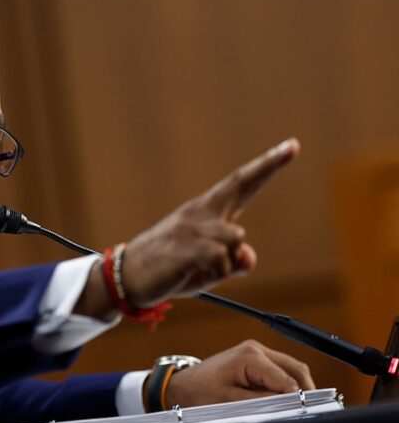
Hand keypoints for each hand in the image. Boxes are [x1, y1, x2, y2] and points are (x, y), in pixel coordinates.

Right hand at [122, 138, 299, 306]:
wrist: (130, 277)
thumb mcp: (207, 267)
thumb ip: (233, 262)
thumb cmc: (171, 268)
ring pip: (236, 240)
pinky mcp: (185, 247)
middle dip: (267, 165)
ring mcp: (191, 227)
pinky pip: (220, 259)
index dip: (266, 166)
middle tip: (293, 145)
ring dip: (227, 263)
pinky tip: (194, 273)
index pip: (240, 184)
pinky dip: (215, 273)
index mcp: (206, 212)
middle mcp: (200, 212)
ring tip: (202, 270)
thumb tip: (248, 257)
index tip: (292, 146)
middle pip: (239, 184)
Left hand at [163, 340, 315, 407]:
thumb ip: (261, 402)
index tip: (305, 414)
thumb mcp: (230, 402)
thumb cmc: (200, 392)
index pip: (287, 380)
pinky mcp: (256, 357)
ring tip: (296, 408)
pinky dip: (287, 383)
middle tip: (307, 413)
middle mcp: (256, 349)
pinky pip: (281, 369)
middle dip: (305, 391)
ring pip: (292, 368)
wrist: (182, 385)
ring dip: (297, 387)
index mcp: (250, 357)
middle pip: (296, 370)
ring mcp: (257, 351)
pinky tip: (283, 400)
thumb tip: (289, 403)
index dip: (298, 398)